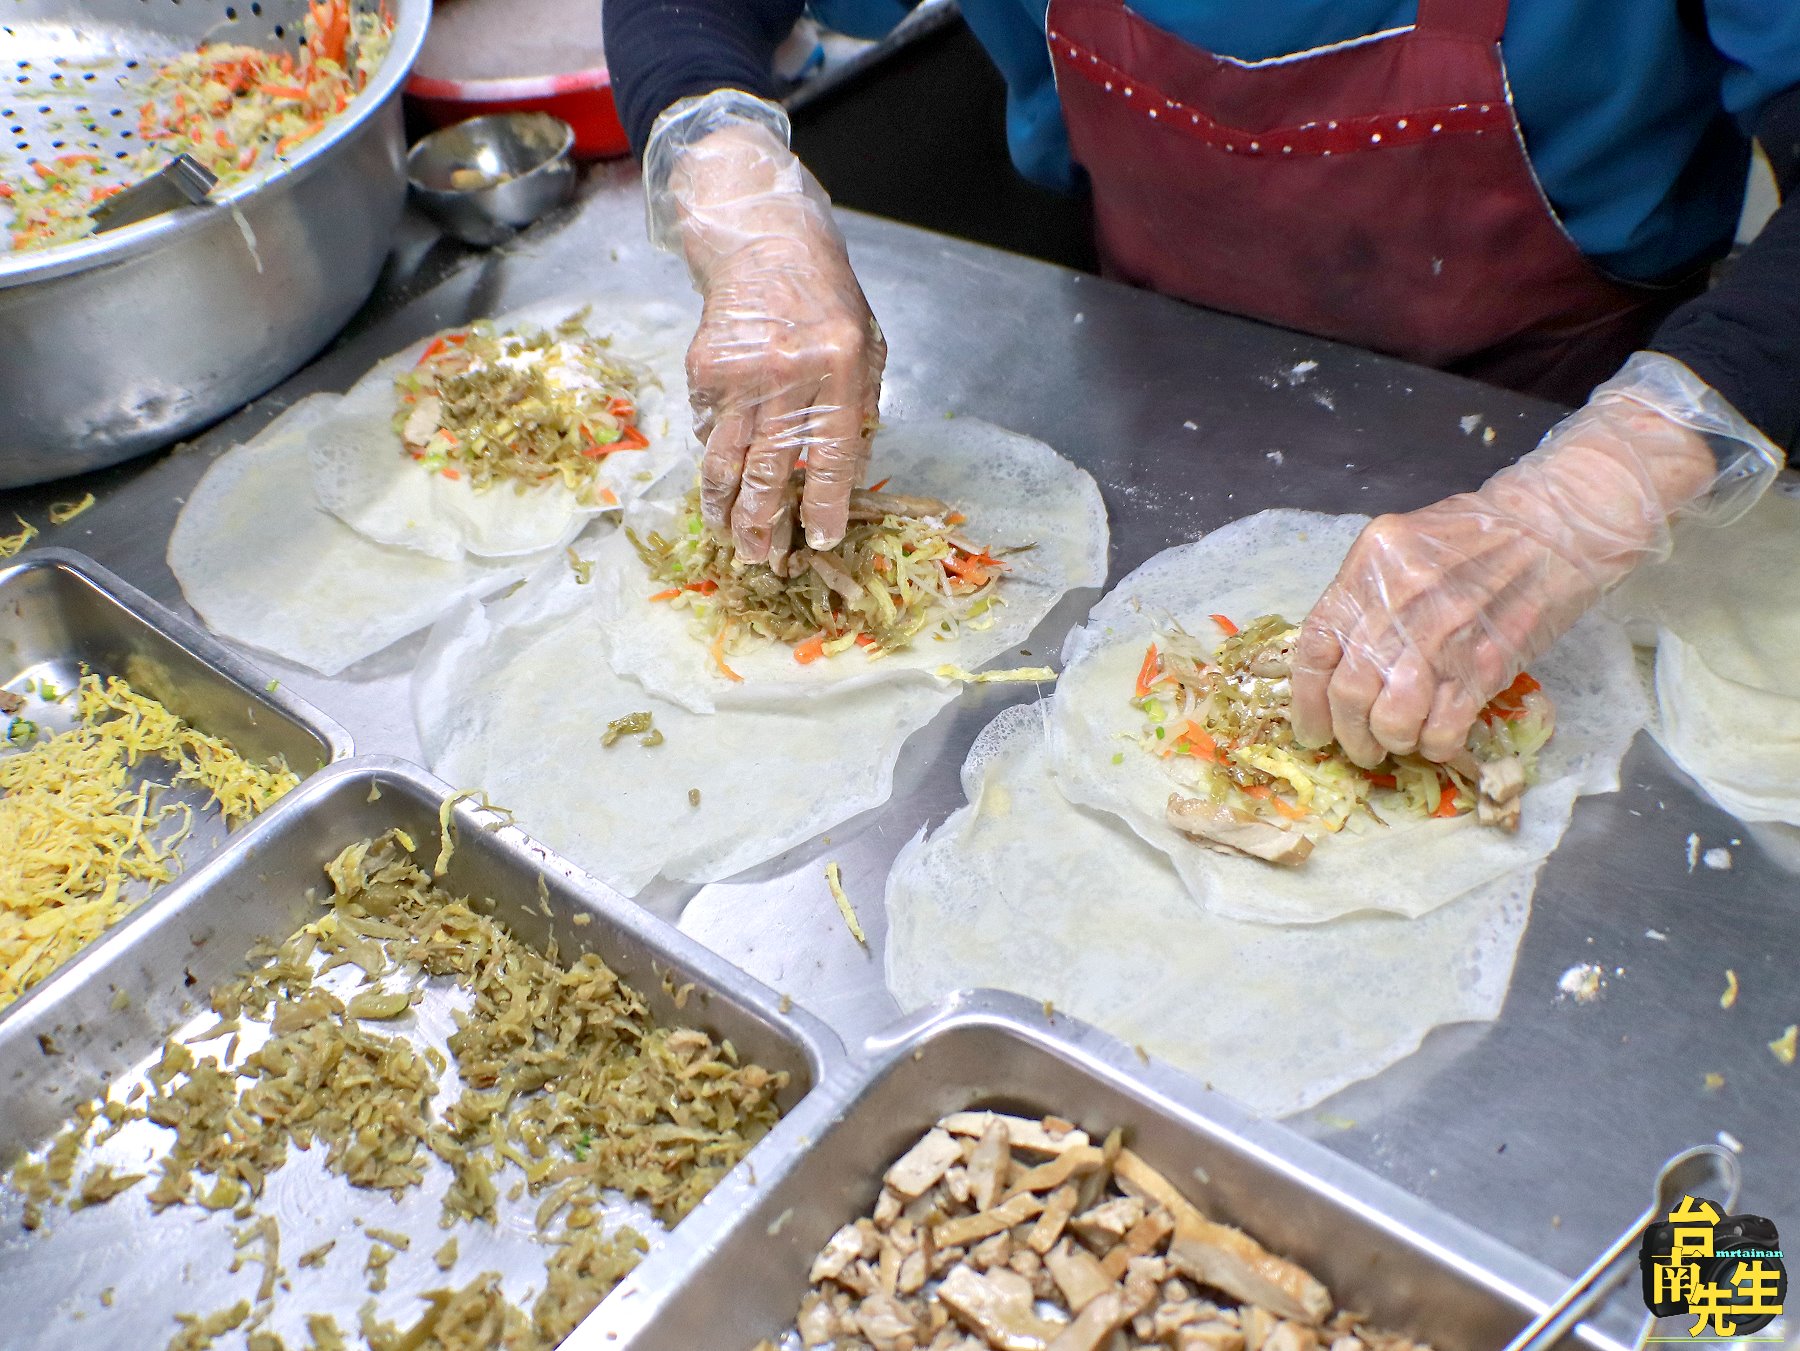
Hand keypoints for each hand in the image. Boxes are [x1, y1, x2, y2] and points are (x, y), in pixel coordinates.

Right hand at [661, 122, 884, 561]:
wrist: (764, 243)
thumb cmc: (825, 300)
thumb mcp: (866, 348)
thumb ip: (860, 411)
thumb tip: (846, 481)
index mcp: (839, 368)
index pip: (832, 456)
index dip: (824, 506)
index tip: (818, 541)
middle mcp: (788, 374)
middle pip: (770, 469)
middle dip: (764, 524)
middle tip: (762, 560)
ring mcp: (740, 372)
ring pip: (727, 460)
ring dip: (726, 508)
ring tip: (729, 540)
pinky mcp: (704, 369)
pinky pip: (708, 432)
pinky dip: (712, 464)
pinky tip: (717, 488)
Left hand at [1290, 360, 1737, 766]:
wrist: (1558, 524)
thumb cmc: (1479, 536)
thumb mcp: (1405, 547)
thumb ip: (1367, 597)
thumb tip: (1337, 664)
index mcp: (1370, 565)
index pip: (1316, 646)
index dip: (1307, 699)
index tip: (1313, 728)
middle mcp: (1401, 598)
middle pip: (1349, 689)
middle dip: (1349, 733)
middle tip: (1360, 746)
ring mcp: (1445, 632)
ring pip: (1391, 716)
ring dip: (1389, 742)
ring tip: (1396, 743)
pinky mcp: (1488, 663)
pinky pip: (1443, 727)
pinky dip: (1434, 745)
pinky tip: (1436, 740)